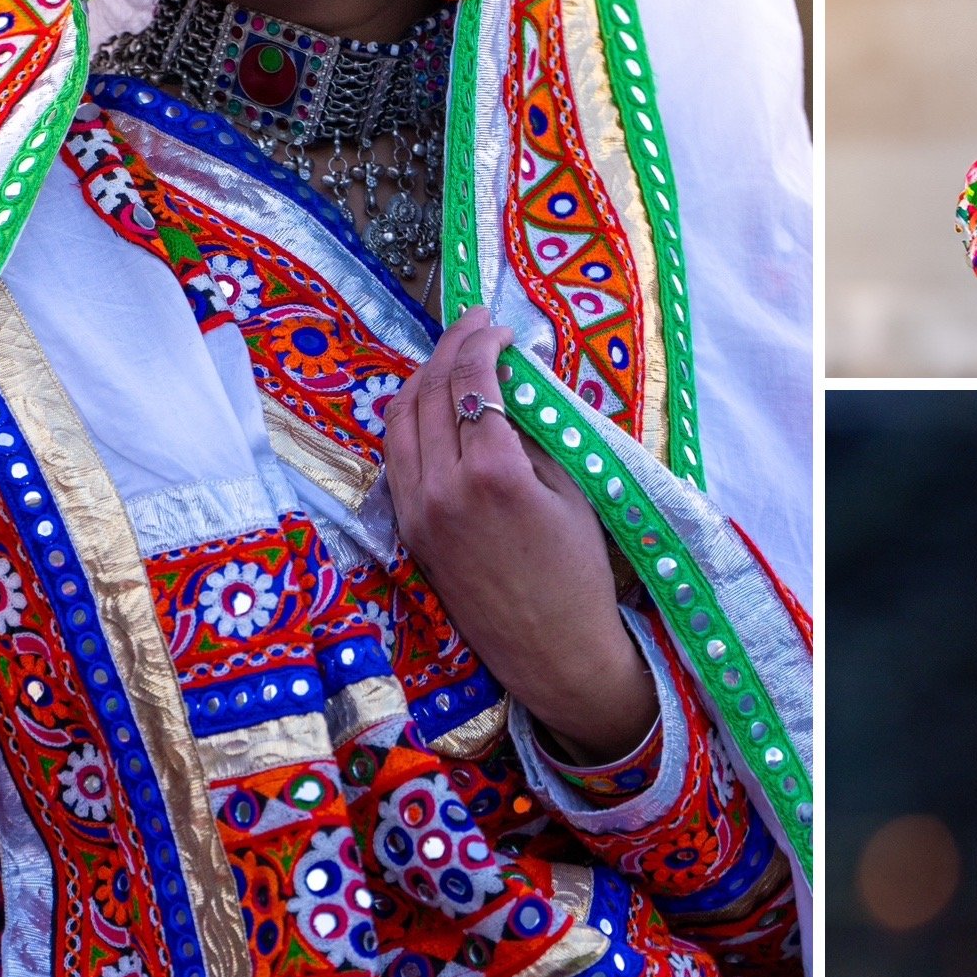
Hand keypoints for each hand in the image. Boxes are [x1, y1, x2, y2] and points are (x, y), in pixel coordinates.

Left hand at [383, 308, 655, 763]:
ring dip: (424, 379)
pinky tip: (435, 408)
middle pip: (431, 392)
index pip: (473, 382)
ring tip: (452, 359)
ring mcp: (418, 509)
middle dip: (451, 348)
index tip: (499, 326)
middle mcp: (442, 486)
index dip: (482, 342)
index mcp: (492, 472)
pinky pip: (397, 456)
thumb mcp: (572, 490)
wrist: (553, 650)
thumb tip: (516, 384)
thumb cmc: (579, 572)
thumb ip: (537, 433)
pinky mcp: (410, 530)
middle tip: (475, 326)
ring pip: (401, 420)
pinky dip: (412, 419)